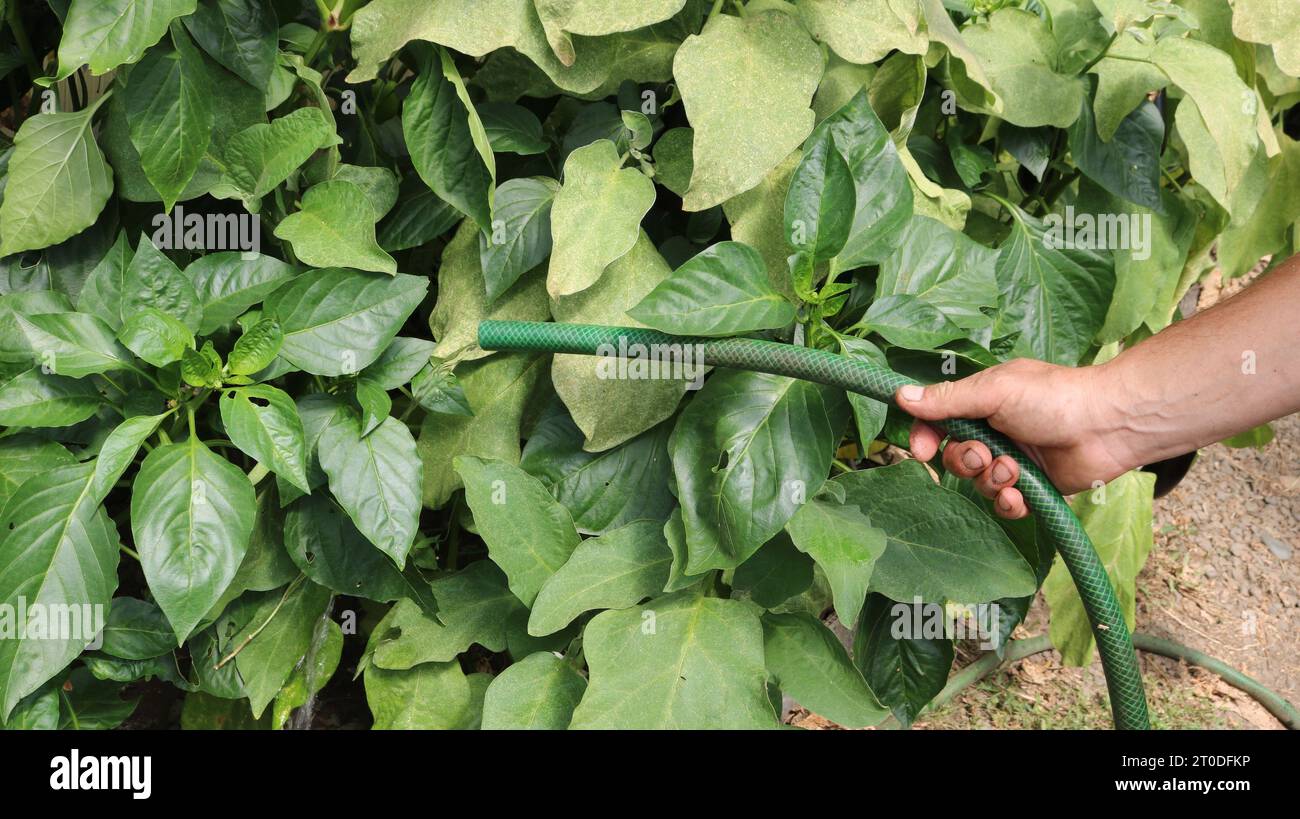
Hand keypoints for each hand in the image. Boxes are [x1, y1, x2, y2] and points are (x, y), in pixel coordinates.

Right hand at [894, 358, 1135, 518]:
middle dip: (964, 461)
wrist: (1107, 425)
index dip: (924, 437)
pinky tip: (1020, 494)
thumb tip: (901, 397)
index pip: (937, 422)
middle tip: (985, 454)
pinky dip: (1008, 502)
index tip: (920, 451)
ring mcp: (1013, 460)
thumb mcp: (994, 391)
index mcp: (981, 403)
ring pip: (978, 483)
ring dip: (991, 479)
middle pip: (954, 457)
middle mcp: (994, 432)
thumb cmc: (1053, 398)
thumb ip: (948, 399)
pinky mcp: (1033, 487)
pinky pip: (1004, 505)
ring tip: (1015, 470)